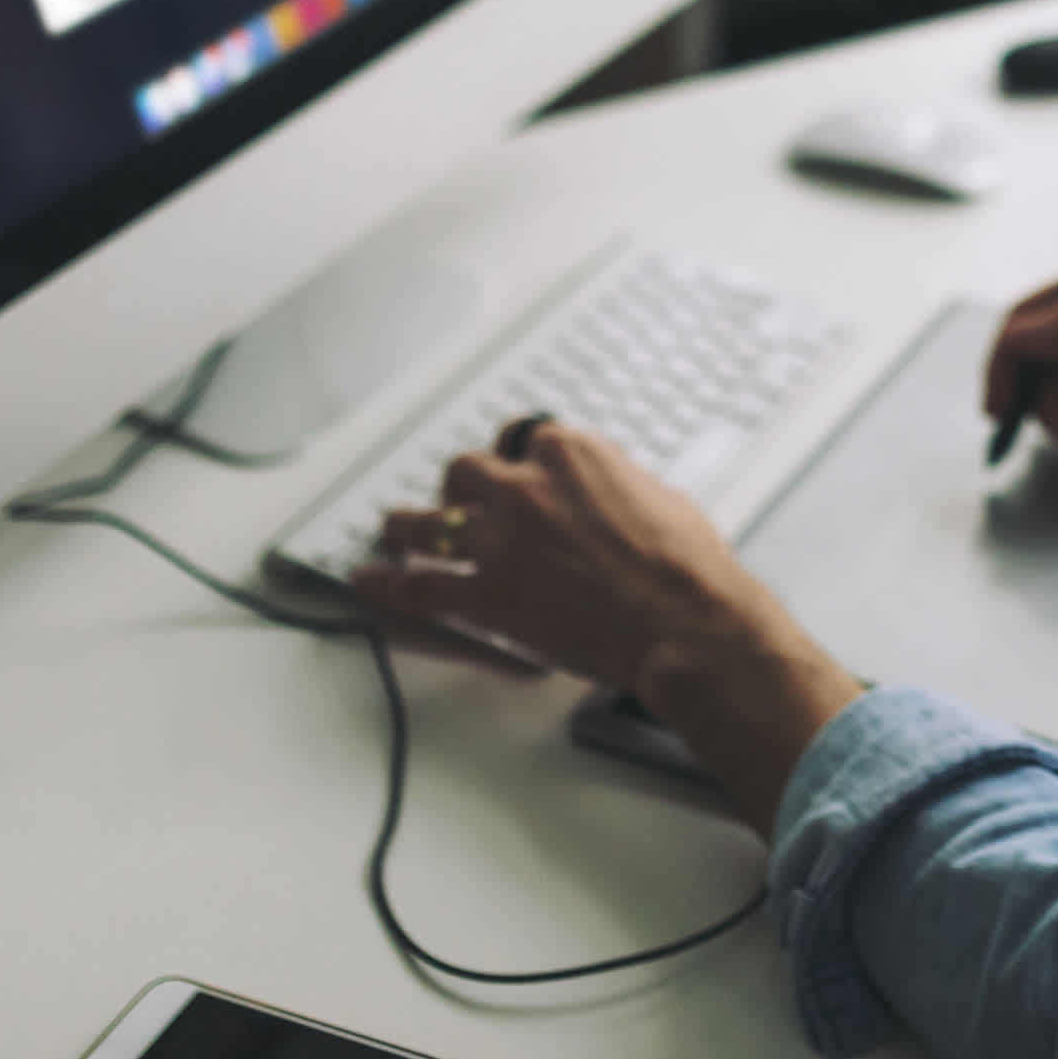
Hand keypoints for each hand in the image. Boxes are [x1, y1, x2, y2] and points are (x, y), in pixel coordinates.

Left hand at [350, 420, 861, 833]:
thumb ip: (613, 485)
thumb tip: (604, 494)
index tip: (513, 472)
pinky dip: (387, 583)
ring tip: (394, 533)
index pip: (522, 437)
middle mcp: (526, 485)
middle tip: (460, 505)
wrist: (686, 622)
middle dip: (459, 489)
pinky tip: (370, 582)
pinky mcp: (486, 594)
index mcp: (571, 452)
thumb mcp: (657, 496)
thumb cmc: (687, 567)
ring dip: (407, 526)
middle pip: (465, 470)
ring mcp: (500, 539)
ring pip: (428, 519)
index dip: (514, 460)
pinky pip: (418, 584)